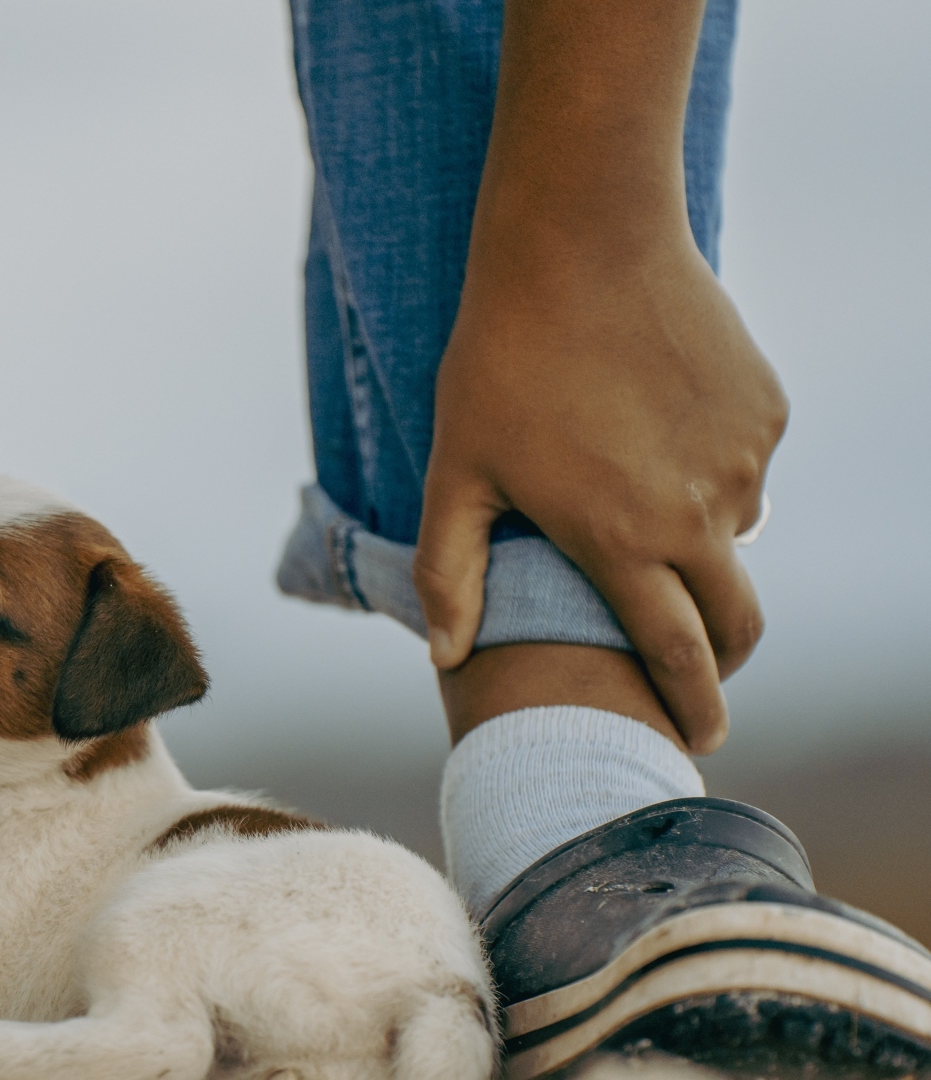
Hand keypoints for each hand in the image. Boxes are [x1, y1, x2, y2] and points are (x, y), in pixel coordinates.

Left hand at [417, 234, 784, 752]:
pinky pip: (743, 468)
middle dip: (717, 658)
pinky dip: (708, 474)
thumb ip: (452, 571)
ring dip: (698, 546)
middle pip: (735, 621)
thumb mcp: (458, 469)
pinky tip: (652, 432)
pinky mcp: (764, 410)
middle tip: (691, 668)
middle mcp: (701, 512)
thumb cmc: (502, 360)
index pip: (676, 656)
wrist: (581, 241)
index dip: (691, 707)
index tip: (696, 742)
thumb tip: (445, 656)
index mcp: (624, 541)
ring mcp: (743, 460)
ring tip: (633, 504)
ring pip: (735, 536)